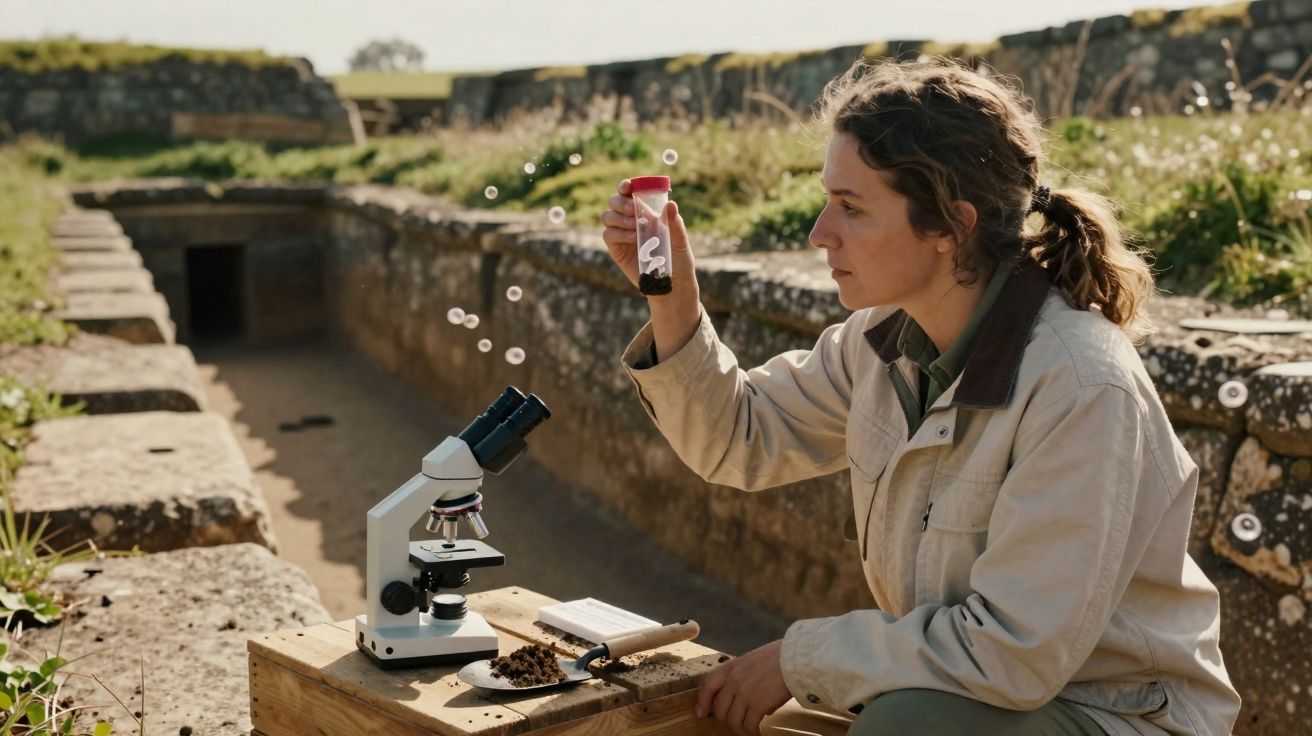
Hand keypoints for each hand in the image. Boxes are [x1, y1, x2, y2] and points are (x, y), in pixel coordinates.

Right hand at [600, 179, 698, 303]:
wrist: (672, 284)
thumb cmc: (679, 260)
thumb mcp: (680, 241)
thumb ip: (675, 224)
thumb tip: (670, 204)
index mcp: (646, 212)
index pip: (630, 193)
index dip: (625, 186)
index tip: (628, 187)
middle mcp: (631, 220)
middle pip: (614, 201)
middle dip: (621, 202)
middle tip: (634, 210)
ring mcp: (622, 235)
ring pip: (607, 216)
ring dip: (618, 217)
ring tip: (634, 226)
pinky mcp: (617, 249)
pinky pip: (608, 235)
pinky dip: (616, 233)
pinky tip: (631, 238)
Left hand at [695, 639, 791, 735]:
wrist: (796, 658)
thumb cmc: (781, 658)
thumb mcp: (755, 662)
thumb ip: (748, 680)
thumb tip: (761, 708)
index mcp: (731, 666)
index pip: (707, 684)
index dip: (702, 700)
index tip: (701, 713)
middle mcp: (733, 680)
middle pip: (719, 708)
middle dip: (727, 719)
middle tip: (738, 723)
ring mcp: (744, 693)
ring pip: (733, 721)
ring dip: (741, 729)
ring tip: (750, 731)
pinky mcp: (757, 705)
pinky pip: (748, 725)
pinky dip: (753, 732)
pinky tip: (759, 733)